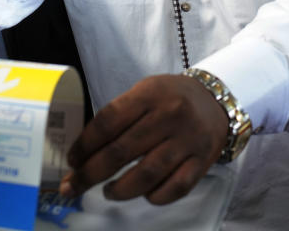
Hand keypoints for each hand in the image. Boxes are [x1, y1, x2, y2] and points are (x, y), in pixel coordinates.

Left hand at [59, 74, 227, 204]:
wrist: (217, 101)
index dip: (84, 145)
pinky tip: (143, 193)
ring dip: (120, 190)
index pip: (108, 122)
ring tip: (107, 191)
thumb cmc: (172, 98)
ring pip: (147, 175)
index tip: (72, 160)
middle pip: (121, 152)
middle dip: (90, 174)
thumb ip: (119, 115)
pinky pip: (175, 188)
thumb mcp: (145, 92)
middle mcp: (169, 116)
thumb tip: (84, 150)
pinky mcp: (202, 161)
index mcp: (150, 94)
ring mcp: (187, 140)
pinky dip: (154, 197)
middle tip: (73, 186)